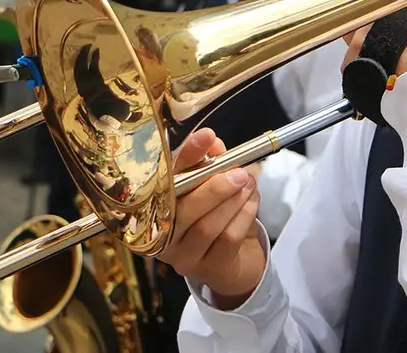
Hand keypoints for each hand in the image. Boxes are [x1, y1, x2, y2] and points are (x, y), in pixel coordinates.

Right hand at [155, 129, 266, 305]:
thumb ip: (209, 164)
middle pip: (182, 210)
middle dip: (214, 187)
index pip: (165, 179)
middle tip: (239, 173)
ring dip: (233, 201)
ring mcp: (180, 256)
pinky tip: (252, 202)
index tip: (207, 136)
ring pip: (206, 227)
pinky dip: (243, 216)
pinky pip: (227, 239)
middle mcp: (159, 234)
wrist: (231, 261)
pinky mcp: (205, 269)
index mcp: (154, 206)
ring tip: (249, 184)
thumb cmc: (215, 216)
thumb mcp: (210, 186)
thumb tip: (212, 143)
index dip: (187, 156)